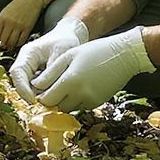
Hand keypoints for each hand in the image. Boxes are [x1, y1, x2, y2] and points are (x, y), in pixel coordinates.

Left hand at [0, 0, 44, 50]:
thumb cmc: (18, 3)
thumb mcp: (5, 11)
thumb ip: (0, 22)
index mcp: (3, 18)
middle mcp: (10, 23)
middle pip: (3, 40)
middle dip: (1, 44)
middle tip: (1, 45)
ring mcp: (19, 27)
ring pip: (12, 42)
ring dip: (9, 46)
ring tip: (8, 46)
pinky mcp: (27, 29)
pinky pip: (21, 41)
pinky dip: (18, 44)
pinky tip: (16, 43)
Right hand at [10, 16, 88, 101]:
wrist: (70, 35)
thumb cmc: (65, 40)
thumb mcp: (61, 52)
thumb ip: (52, 69)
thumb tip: (42, 89)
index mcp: (28, 54)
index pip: (17, 72)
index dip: (22, 88)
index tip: (32, 100)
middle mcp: (26, 63)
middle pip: (20, 82)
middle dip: (29, 96)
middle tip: (43, 107)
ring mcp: (31, 70)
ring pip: (29, 88)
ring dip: (37, 97)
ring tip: (51, 105)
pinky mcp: (38, 77)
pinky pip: (37, 89)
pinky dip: (44, 95)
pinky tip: (54, 99)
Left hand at [34, 27, 155, 111]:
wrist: (124, 56)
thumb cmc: (94, 51)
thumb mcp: (68, 56)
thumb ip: (50, 73)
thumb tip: (35, 86)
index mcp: (70, 81)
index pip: (47, 100)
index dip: (41, 96)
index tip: (41, 89)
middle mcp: (80, 94)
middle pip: (57, 107)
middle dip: (52, 99)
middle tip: (52, 87)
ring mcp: (90, 100)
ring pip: (69, 108)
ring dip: (64, 101)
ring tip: (67, 84)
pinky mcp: (98, 103)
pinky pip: (80, 106)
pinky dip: (76, 100)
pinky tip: (79, 87)